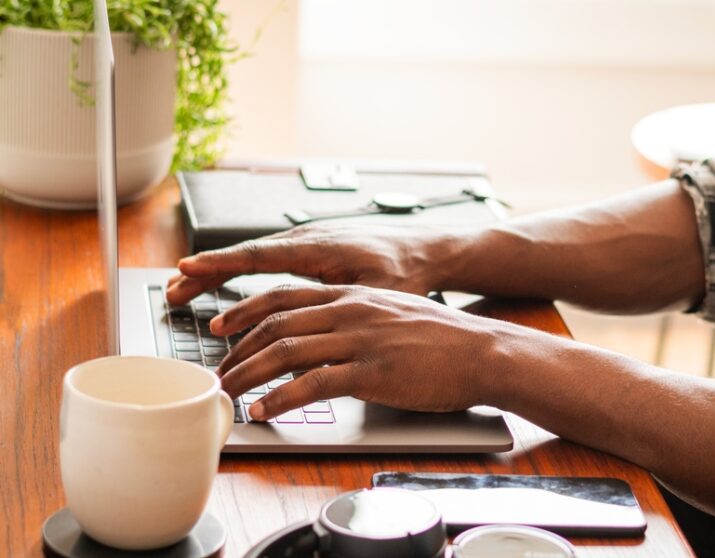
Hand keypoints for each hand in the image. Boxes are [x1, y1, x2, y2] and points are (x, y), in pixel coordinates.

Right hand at [166, 224, 462, 305]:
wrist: (426, 252)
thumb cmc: (406, 273)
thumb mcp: (378, 292)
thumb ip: (341, 304)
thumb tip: (309, 328)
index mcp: (320, 248)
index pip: (260, 254)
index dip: (221, 264)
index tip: (188, 268)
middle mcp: (308, 241)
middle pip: (246, 257)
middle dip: (206, 272)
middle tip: (171, 290)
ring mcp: (307, 245)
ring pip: (253, 259)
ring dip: (217, 274)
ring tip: (182, 290)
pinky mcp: (311, 253)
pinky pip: (266, 263)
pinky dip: (240, 274)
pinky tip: (224, 288)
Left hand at [208, 283, 534, 419]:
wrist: (482, 350)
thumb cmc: (441, 337)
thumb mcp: (391, 313)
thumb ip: (355, 318)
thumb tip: (326, 337)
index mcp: (353, 294)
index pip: (284, 295)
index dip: (246, 311)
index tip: (222, 327)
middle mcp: (351, 310)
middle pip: (276, 323)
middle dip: (239, 349)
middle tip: (220, 372)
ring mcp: (360, 339)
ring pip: (286, 351)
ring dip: (249, 374)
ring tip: (229, 394)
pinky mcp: (372, 371)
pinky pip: (314, 384)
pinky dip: (282, 399)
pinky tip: (265, 411)